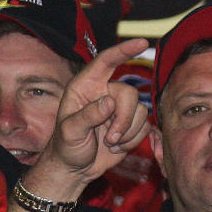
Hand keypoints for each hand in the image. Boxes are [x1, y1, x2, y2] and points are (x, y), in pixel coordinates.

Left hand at [34, 36, 150, 189]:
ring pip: (141, 112)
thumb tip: (109, 103)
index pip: (106, 62)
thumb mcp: (70, 131)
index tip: (141, 43)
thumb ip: (88, 115)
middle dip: (124, 118)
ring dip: (128, 132)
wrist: (76, 168)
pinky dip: (133, 140)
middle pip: (130, 94)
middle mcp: (104, 93)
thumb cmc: (67, 146)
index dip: (123, 51)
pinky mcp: (130, 126)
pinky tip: (116, 146)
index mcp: (86, 87)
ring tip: (110, 143)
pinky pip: (144, 127)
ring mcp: (119, 110)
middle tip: (111, 138)